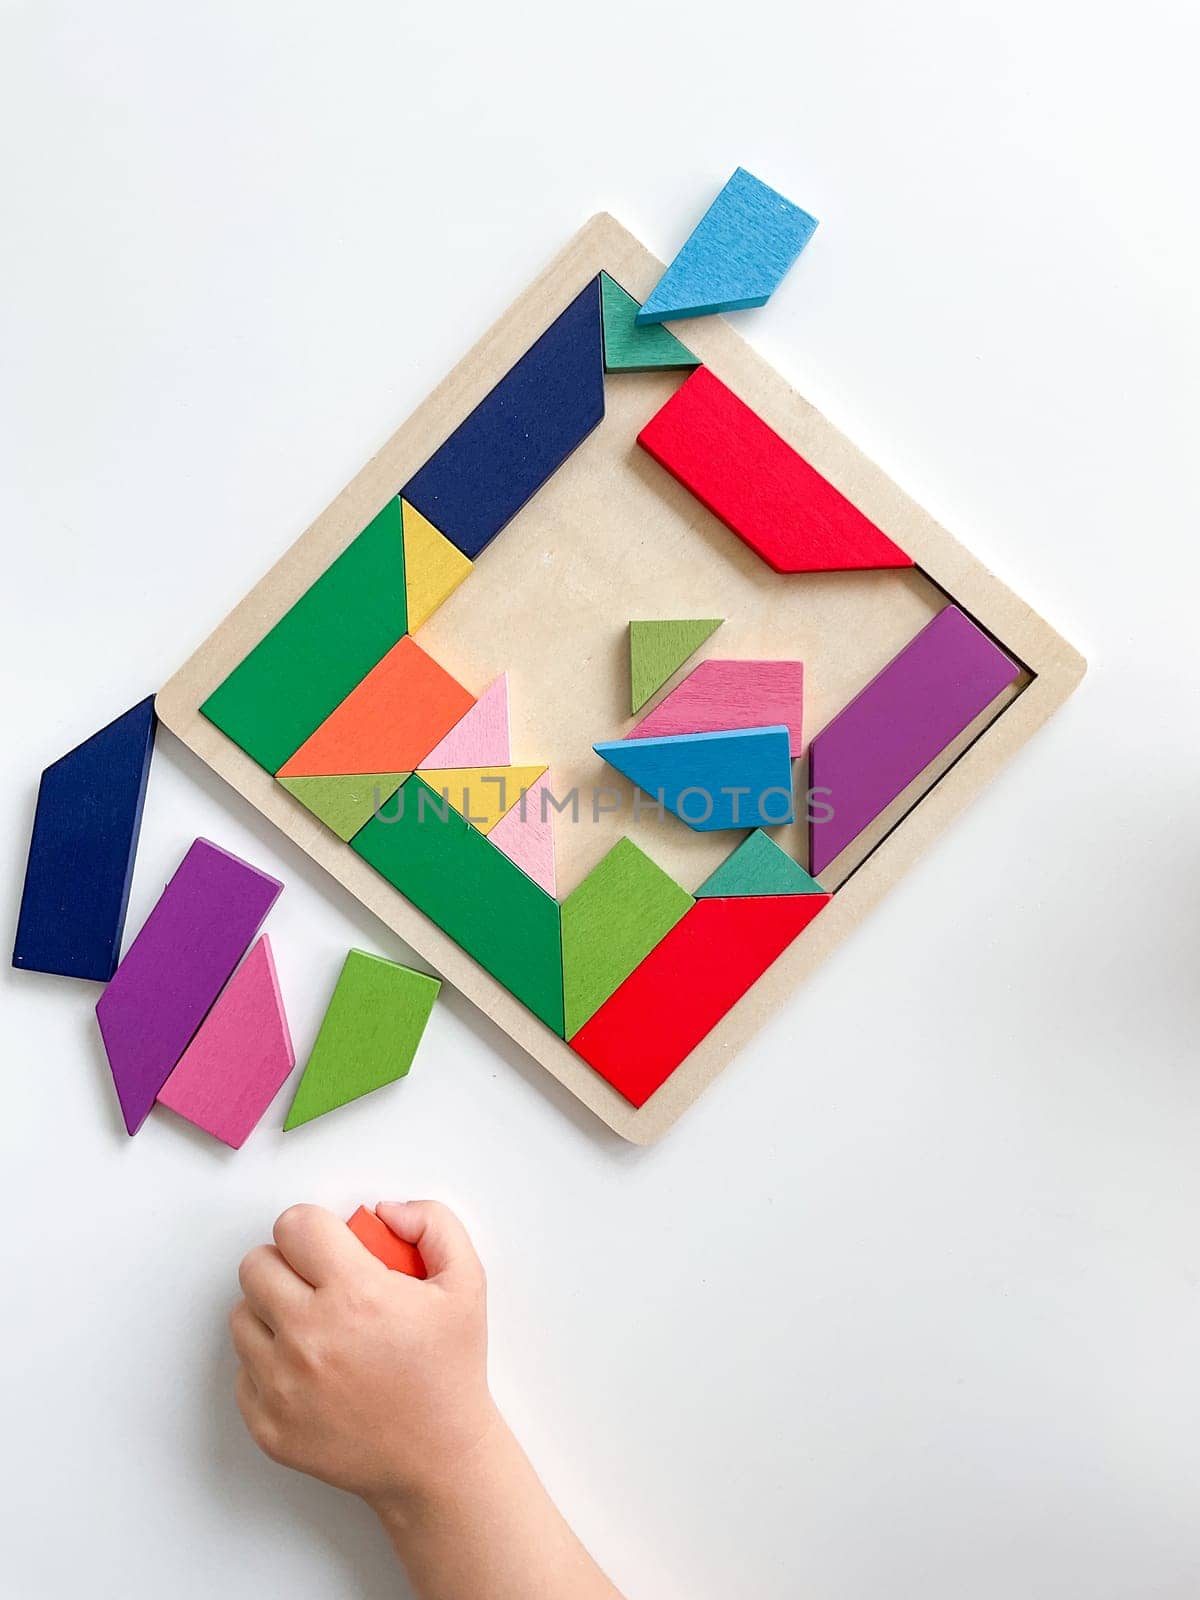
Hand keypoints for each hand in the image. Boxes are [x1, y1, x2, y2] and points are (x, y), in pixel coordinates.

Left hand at [232, 1201, 497, 1509]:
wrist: (437, 1460)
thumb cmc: (449, 1371)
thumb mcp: (466, 1281)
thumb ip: (432, 1224)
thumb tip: (385, 1210)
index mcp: (355, 1294)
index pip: (293, 1226)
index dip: (313, 1227)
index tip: (328, 1245)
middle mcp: (309, 1337)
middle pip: (255, 1265)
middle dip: (287, 1263)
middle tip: (318, 1281)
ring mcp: (282, 1385)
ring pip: (242, 1315)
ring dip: (272, 1312)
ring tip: (312, 1325)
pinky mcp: (267, 1424)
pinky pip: (243, 1370)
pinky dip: (269, 1364)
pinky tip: (308, 1369)